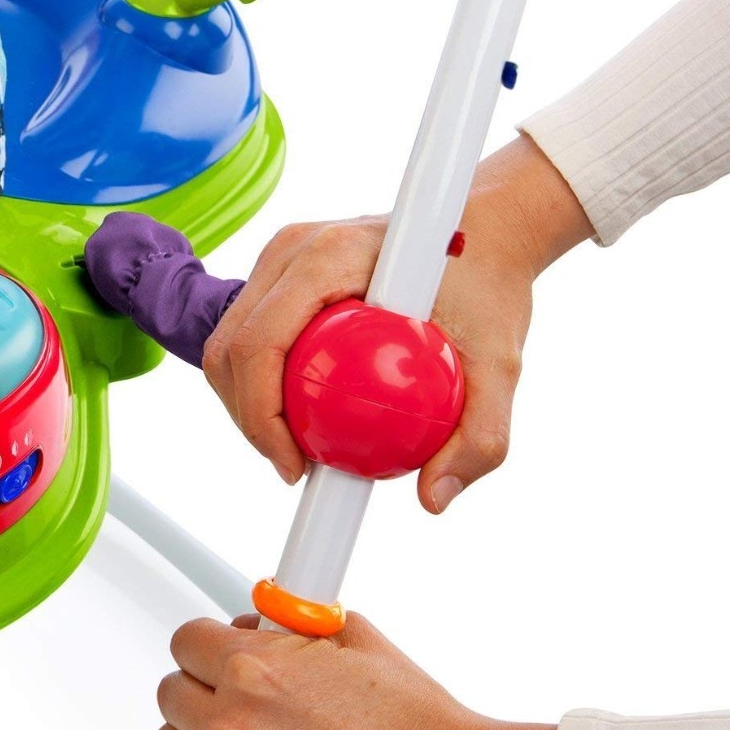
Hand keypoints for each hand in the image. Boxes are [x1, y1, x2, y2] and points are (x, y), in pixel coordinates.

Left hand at [153, 614, 573, 729]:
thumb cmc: (424, 728)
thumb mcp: (361, 641)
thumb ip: (298, 627)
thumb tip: (266, 622)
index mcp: (258, 672)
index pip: (186, 641)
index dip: (210, 643)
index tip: (223, 652)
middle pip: (171, 693)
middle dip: (205, 686)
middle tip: (241, 694)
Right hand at [204, 135, 592, 511]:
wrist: (490, 230)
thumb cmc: (492, 283)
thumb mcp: (499, 364)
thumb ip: (480, 435)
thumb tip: (434, 499)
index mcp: (330, 256)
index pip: (260, 345)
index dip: (261, 418)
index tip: (298, 467)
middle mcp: (293, 249)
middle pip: (231, 350)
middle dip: (251, 423)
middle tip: (298, 468)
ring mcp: (282, 259)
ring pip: (230, 347)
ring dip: (251, 408)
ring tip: (300, 450)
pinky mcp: (283, 273)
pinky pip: (252, 338)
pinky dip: (263, 386)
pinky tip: (302, 420)